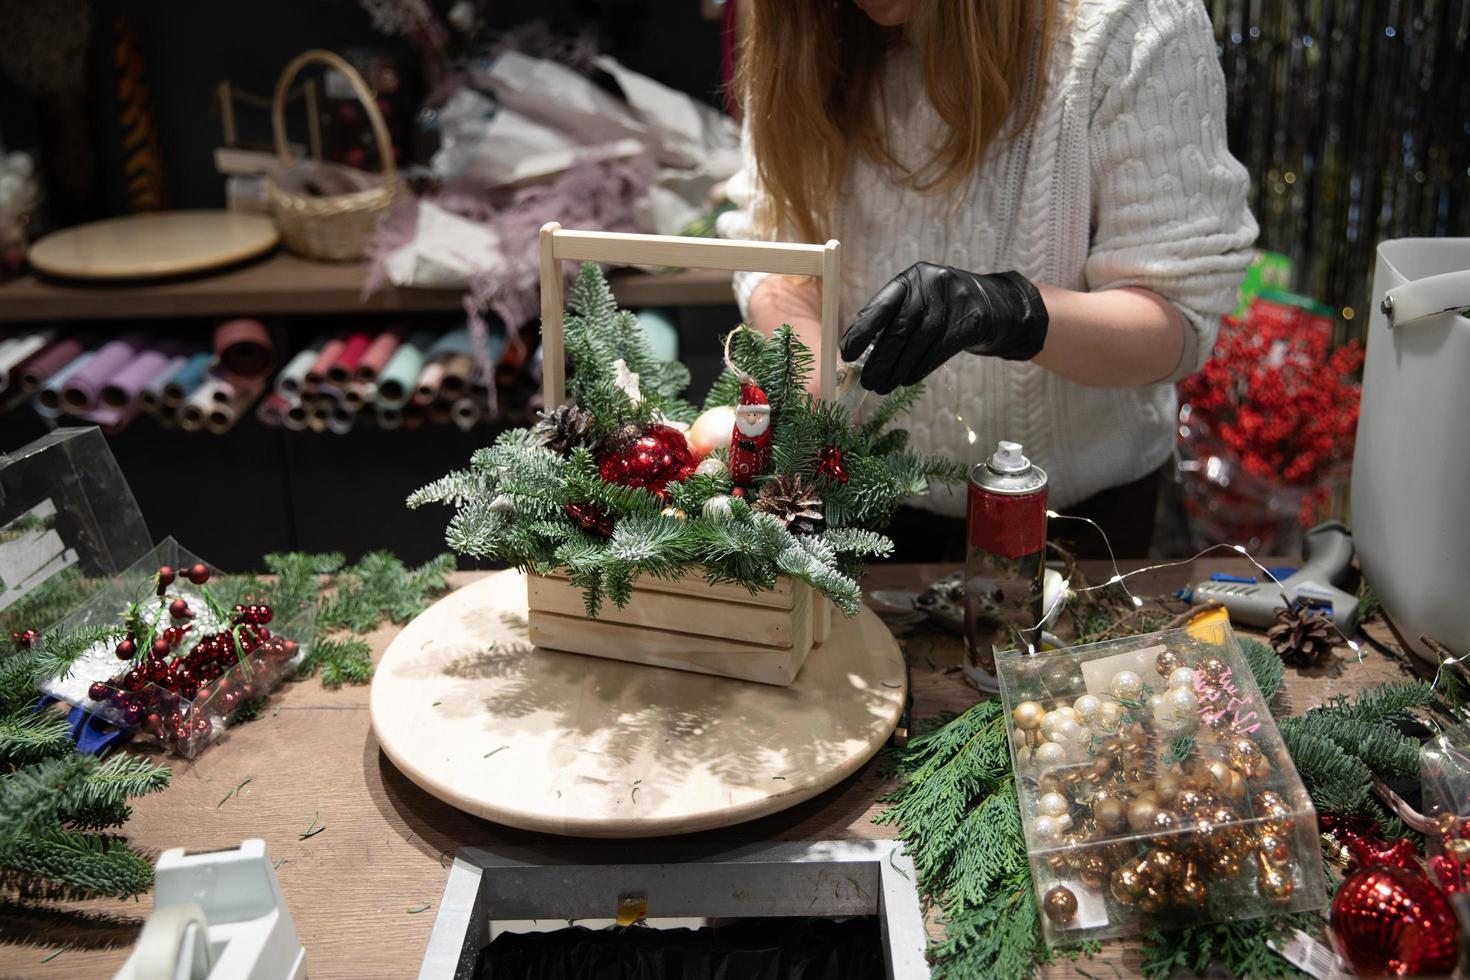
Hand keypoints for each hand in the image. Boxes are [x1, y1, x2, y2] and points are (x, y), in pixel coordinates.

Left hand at [839, 263, 1048, 393]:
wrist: (994, 304)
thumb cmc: (943, 308)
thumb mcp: (918, 302)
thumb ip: (892, 319)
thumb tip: (856, 351)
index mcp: (911, 277)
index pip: (881, 305)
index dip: (862, 330)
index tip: (847, 354)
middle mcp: (932, 283)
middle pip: (900, 327)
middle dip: (880, 359)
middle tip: (867, 382)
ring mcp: (955, 299)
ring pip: (919, 342)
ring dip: (898, 369)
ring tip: (884, 386)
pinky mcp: (971, 319)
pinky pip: (940, 349)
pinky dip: (920, 368)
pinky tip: (907, 380)